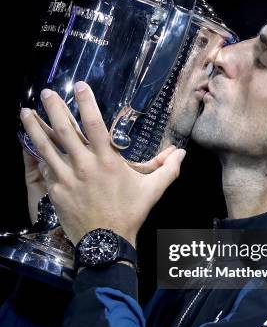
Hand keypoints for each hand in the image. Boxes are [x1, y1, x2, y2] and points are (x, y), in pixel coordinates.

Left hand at [20, 81, 185, 245]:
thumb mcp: (153, 190)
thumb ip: (167, 168)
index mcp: (107, 161)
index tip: (79, 86)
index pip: (95, 124)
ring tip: (25, 112)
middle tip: (47, 92)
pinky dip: (37, 155)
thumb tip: (181, 153)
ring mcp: (67, 178)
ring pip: (47, 147)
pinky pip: (45, 168)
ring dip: (36, 127)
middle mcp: (84, 165)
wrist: (106, 241)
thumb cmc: (130, 213)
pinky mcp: (56, 190)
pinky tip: (30, 145)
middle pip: (66, 130)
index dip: (87, 103)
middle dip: (55, 108)